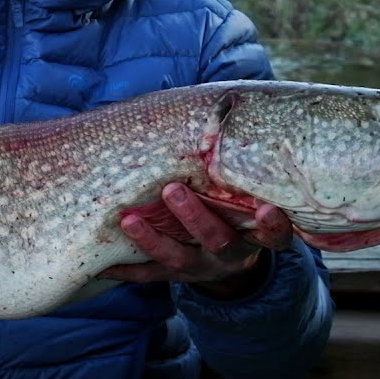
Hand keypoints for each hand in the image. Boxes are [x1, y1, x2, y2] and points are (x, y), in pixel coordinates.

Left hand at [98, 183, 292, 298]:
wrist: (229, 259)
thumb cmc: (237, 207)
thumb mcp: (249, 195)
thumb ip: (240, 170)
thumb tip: (228, 102)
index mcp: (255, 234)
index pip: (274, 234)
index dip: (272, 225)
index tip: (266, 209)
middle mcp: (231, 253)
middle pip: (217, 240)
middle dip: (194, 217)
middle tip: (172, 190)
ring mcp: (202, 267)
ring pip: (179, 258)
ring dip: (153, 239)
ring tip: (130, 219)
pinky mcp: (175, 276)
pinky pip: (149, 275)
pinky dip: (126, 269)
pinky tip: (105, 263)